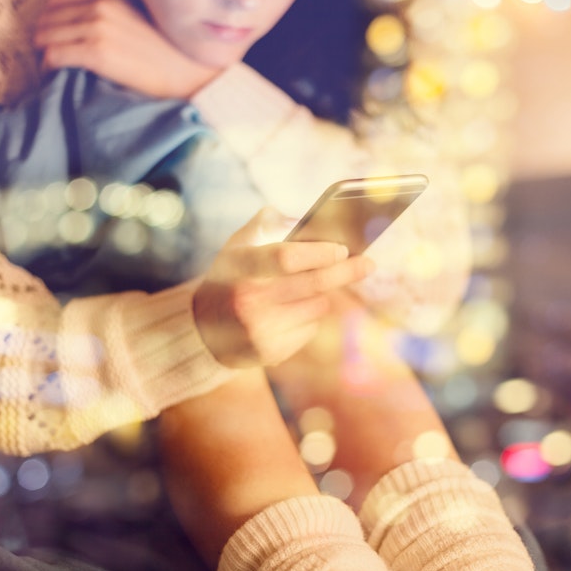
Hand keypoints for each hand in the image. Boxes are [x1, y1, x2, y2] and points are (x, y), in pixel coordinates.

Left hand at [33, 0, 219, 97]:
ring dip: (43, 53)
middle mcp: (101, 6)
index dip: (50, 20)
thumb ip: (113, 16)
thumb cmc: (168, 55)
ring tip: (49, 68)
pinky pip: (54, 56)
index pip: (59, 0)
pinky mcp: (97, 53)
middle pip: (48, 17)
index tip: (51, 38)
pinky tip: (54, 76)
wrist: (189, 74)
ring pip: (46, 36)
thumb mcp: (139, 21)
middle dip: (43, 37)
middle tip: (46, 55)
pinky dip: (48, 67)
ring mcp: (98, 28)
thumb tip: (87, 29)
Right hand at [193, 208, 374, 368]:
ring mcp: (258, 330)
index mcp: (239, 267)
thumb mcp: (238, 244)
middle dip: (345, 272)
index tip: (342, 248)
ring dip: (321, 295)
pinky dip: (309, 318)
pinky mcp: (269, 353)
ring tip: (307, 289)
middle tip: (368, 264)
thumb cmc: (231, 276)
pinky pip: (310, 329)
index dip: (319, 253)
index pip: (286, 258)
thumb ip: (268, 223)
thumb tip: (305, 218)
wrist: (202, 328)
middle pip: (312, 285)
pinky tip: (290, 313)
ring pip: (317, 307)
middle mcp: (247, 300)